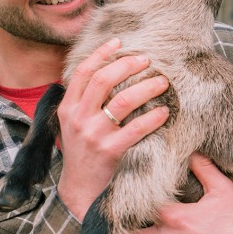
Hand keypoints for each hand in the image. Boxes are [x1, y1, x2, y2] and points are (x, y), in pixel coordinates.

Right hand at [57, 38, 169, 219]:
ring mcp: (94, 135)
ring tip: (163, 82)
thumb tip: (107, 73)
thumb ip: (84, 102)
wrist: (79, 192)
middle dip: (127, 65)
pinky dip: (153, 117)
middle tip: (147, 60)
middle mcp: (78, 118)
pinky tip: (164, 112)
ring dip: (146, 87)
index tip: (119, 41)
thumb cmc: (83, 155)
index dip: (101, 53)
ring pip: (123, 101)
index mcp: (68, 108)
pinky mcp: (110, 151)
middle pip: (103, 80)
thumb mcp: (73, 126)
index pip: (82, 72)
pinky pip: (136, 128)